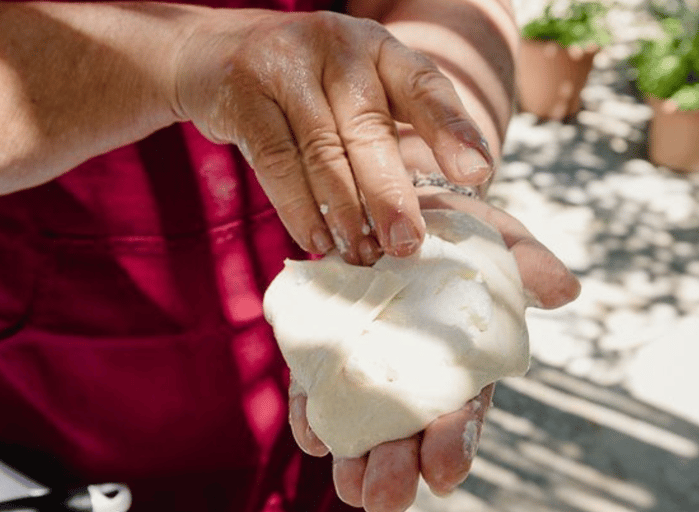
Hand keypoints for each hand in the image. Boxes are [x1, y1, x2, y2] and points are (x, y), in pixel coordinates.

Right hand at [175, 9, 493, 264]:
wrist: (211, 51)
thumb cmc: (301, 83)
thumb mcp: (350, 87)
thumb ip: (383, 130)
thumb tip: (413, 217)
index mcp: (378, 48)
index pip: (423, 85)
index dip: (452, 129)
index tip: (476, 173)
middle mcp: (337, 48)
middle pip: (369, 127)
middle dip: (390, 195)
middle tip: (406, 246)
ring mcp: (285, 66)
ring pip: (322, 151)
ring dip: (345, 212)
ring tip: (361, 254)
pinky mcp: (243, 94)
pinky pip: (276, 160)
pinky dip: (298, 207)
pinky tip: (316, 238)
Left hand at [288, 192, 580, 510]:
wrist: (392, 208)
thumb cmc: (452, 231)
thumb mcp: (493, 239)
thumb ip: (527, 262)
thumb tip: (565, 289)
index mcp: (460, 364)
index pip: (461, 415)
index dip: (455, 446)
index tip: (444, 473)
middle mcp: (411, 377)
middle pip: (407, 436)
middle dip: (397, 471)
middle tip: (383, 498)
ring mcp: (364, 368)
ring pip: (361, 429)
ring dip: (354, 462)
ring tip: (350, 487)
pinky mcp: (325, 352)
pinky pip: (317, 393)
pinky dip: (313, 417)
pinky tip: (313, 433)